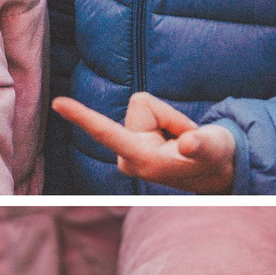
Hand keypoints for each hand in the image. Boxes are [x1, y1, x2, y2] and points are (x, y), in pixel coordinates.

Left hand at [54, 91, 235, 192]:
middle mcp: (129, 156)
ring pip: (146, 108)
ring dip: (170, 120)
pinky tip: (176, 141)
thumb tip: (188, 143)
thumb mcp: (215, 149)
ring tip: (183, 142)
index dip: (83, 117)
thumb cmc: (217, 159)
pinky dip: (167, 121)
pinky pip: (147, 110)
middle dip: (169, 116)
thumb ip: (201, 145)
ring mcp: (130, 150)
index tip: (57, 103)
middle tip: (188, 141)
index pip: (106, 132)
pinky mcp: (133, 142)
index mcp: (141, 160)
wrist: (218, 171)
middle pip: (143, 107)